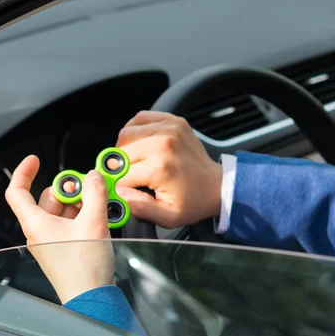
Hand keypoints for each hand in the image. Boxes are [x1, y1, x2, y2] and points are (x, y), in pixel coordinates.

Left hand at [5, 155, 114, 303]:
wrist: (92, 295)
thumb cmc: (84, 267)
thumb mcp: (94, 222)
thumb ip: (95, 194)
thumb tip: (94, 176)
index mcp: (37, 223)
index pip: (17, 192)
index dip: (24, 172)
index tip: (36, 160)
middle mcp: (41, 231)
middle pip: (49, 197)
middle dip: (71, 189)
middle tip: (90, 186)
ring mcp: (53, 239)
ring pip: (63, 209)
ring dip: (82, 202)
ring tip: (101, 202)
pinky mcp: (65, 246)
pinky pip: (72, 222)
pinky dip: (85, 214)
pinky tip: (101, 215)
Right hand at [115, 111, 221, 227]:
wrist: (216, 185)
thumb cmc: (194, 201)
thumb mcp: (168, 216)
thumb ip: (140, 208)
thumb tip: (118, 194)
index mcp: (160, 168)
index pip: (121, 174)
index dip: (119, 184)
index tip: (125, 189)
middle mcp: (163, 144)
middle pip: (120, 151)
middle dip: (121, 166)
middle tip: (133, 175)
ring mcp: (169, 129)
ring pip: (126, 133)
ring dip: (126, 147)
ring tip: (137, 160)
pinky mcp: (172, 121)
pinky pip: (140, 118)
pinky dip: (135, 129)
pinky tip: (141, 143)